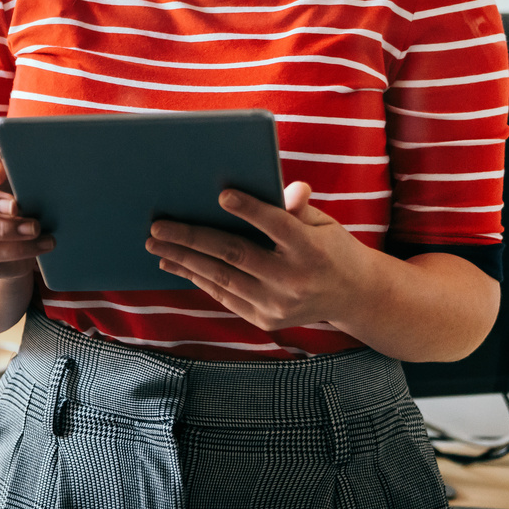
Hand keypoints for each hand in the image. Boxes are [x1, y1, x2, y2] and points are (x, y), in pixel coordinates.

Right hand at [0, 148, 53, 279]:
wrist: (24, 240)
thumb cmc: (28, 200)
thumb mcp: (30, 185)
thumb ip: (32, 175)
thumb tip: (53, 169)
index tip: (0, 174)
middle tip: (15, 207)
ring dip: (5, 228)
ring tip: (35, 228)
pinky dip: (19, 249)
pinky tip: (43, 243)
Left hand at [145, 182, 375, 332]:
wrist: (353, 296)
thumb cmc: (331, 247)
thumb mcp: (323, 222)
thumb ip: (298, 208)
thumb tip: (289, 188)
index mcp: (311, 250)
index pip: (277, 226)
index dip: (250, 210)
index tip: (222, 194)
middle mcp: (293, 281)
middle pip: (235, 255)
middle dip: (192, 239)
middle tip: (158, 226)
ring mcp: (278, 305)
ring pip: (222, 278)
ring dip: (184, 261)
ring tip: (156, 245)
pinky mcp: (266, 320)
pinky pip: (225, 296)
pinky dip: (199, 279)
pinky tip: (177, 265)